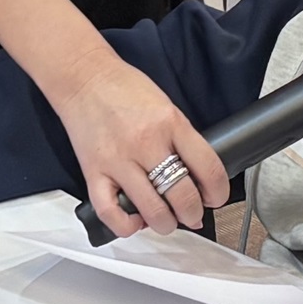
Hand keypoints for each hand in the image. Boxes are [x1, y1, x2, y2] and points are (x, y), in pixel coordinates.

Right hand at [46, 53, 226, 235]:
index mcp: (170, 123)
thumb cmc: (124, 89)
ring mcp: (118, 160)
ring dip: (166, 224)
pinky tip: (135, 221)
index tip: (216, 197)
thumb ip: (182, 138)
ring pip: (152, 210)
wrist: (83, 77)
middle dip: (194, 213)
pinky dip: (126, 226)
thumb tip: (197, 175)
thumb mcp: (167, 106)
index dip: (218, 192)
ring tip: (168, 220)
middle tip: (193, 213)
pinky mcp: (94, 172)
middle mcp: (146, 143)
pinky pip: (111, 212)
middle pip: (182, 195)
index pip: (208, 167)